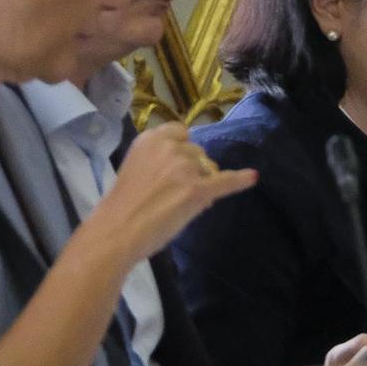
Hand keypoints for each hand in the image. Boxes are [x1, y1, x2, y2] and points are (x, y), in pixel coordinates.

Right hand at [82, 124, 256, 267]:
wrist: (114, 232)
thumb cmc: (120, 207)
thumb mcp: (135, 168)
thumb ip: (158, 159)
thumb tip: (189, 165)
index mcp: (149, 139)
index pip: (181, 132)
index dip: (181, 149)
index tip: (173, 164)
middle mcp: (169, 147)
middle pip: (197, 152)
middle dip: (192, 170)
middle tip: (170, 194)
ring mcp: (185, 167)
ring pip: (208, 169)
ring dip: (201, 183)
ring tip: (178, 205)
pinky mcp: (198, 190)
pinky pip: (226, 182)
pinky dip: (240, 180)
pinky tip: (252, 177)